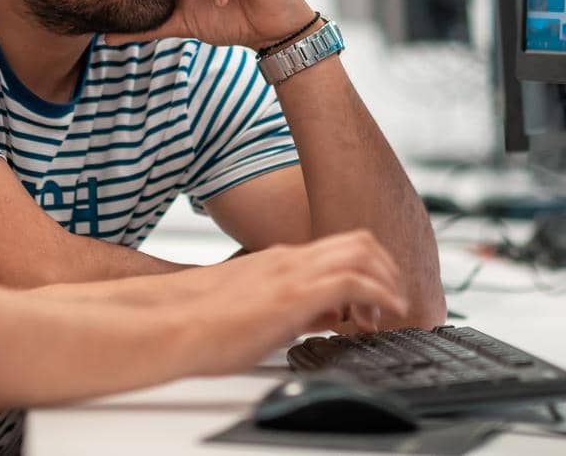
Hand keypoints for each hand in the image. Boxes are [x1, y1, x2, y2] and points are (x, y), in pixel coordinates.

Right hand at [175, 230, 409, 375]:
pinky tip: (386, 312)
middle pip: (358, 240)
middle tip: (395, 296)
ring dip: (387, 277)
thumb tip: (326, 317)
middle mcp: (288, 259)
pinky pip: (354, 281)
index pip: (338, 248)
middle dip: (386, 265)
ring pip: (361, 252)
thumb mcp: (259, 313)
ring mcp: (291, 272)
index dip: (367, 267)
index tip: (378, 296)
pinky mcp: (293, 293)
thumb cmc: (200, 324)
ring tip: (396, 305)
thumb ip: (294, 310)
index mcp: (278, 261)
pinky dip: (380, 293)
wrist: (170, 324)